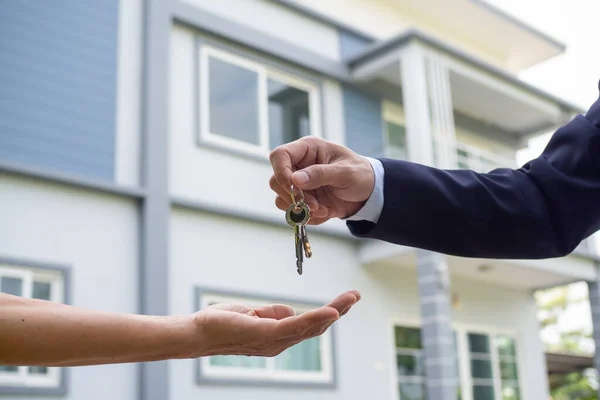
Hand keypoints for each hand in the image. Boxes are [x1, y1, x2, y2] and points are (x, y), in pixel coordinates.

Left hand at [190, 290, 359, 357]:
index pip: (309, 325)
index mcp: (278, 336)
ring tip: (349, 299)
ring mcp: (274, 341)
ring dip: (333, 311)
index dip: (329, 314)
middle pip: (316, 327)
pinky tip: (330, 312)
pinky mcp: (266, 335)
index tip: (345, 300)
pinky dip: (315, 318)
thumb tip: (290, 310)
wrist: (198, 332)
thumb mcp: (253, 313)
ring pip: (311, 326)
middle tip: (355, 296)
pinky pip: (296, 326)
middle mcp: (280, 343)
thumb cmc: (222, 323)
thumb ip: (273, 313)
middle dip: (338, 312)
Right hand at [269, 137, 373, 224]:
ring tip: (323, 209)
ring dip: (301, 209)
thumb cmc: (360, 174)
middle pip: (276, 180)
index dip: (281, 171)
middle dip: (293, 196)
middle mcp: (299, 166)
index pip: (280, 156)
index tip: (293, 187)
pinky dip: (308, 217)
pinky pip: (294, 212)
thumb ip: (320, 174)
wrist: (369, 194)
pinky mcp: (303, 200)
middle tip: (314, 205)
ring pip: (281, 198)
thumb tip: (295, 179)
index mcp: (308, 149)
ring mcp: (299, 184)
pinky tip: (326, 212)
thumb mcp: (345, 172)